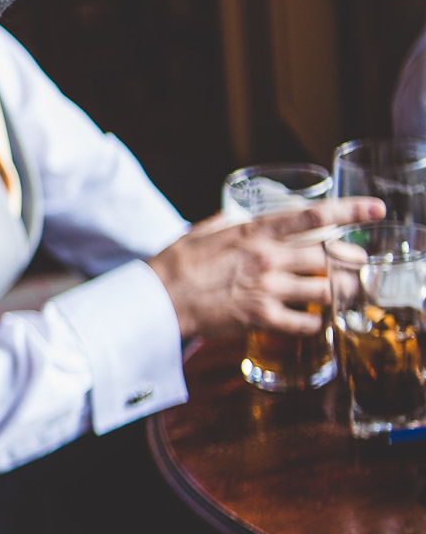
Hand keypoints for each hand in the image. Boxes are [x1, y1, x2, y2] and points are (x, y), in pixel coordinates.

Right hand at [146, 198, 383, 340]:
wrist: (158, 298)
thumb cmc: (177, 263)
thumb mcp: (205, 230)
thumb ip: (233, 222)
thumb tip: (246, 216)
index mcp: (255, 232)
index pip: (314, 217)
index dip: (351, 211)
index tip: (377, 210)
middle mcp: (268, 259)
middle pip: (331, 259)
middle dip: (353, 263)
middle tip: (361, 265)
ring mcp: (267, 290)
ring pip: (327, 292)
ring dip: (344, 293)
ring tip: (350, 294)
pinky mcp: (261, 318)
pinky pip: (305, 323)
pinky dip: (317, 323)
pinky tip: (317, 322)